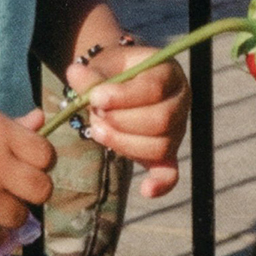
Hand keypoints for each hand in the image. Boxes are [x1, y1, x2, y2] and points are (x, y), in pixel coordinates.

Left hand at [64, 34, 183, 203]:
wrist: (123, 83)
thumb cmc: (117, 72)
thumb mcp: (105, 65)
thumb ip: (92, 74)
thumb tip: (74, 73)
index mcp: (168, 73)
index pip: (154, 88)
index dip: (123, 97)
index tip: (95, 98)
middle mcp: (180, 101)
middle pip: (161, 120)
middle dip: (121, 122)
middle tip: (97, 115)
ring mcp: (177, 130)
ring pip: (160, 146)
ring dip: (124, 144)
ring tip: (98, 131)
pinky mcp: (168, 153)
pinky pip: (170, 173)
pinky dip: (160, 184)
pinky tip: (146, 190)